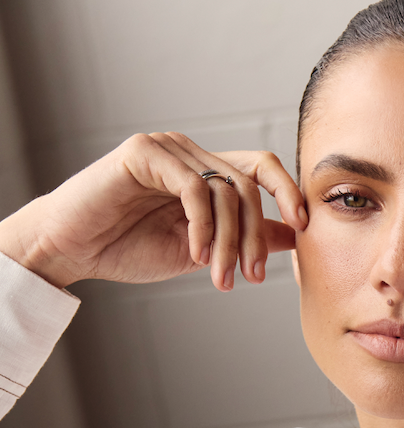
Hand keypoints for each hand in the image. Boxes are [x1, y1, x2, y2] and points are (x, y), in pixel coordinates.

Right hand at [0, 133, 305, 292]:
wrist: (75, 249)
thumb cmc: (130, 248)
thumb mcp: (202, 249)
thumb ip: (244, 236)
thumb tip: (294, 234)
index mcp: (205, 171)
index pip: (261, 168)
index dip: (288, 193)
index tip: (305, 227)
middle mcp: (189, 153)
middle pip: (248, 183)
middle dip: (256, 236)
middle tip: (254, 277)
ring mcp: (167, 149)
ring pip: (224, 190)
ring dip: (230, 243)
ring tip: (221, 279)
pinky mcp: (143, 153)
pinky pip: (193, 187)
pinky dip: (203, 227)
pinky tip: (196, 256)